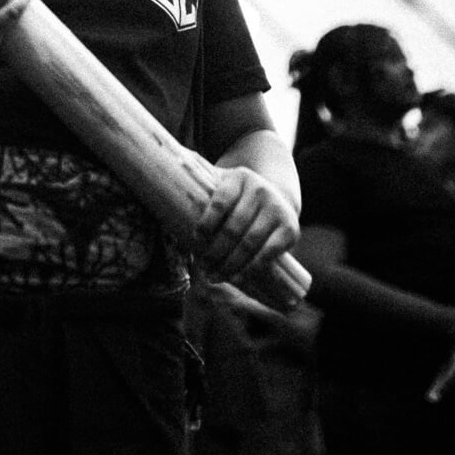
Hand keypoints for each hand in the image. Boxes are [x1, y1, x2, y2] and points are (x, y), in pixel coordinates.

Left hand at [193, 166, 299, 286]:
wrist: (277, 196)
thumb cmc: (239, 196)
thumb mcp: (223, 182)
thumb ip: (200, 185)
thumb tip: (163, 186)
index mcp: (239, 177)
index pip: (220, 202)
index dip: (206, 223)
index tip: (194, 240)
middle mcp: (260, 190)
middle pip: (233, 227)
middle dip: (215, 251)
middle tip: (202, 266)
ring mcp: (277, 208)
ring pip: (250, 243)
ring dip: (230, 264)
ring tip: (214, 276)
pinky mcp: (290, 228)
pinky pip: (270, 252)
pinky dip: (253, 267)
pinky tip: (238, 277)